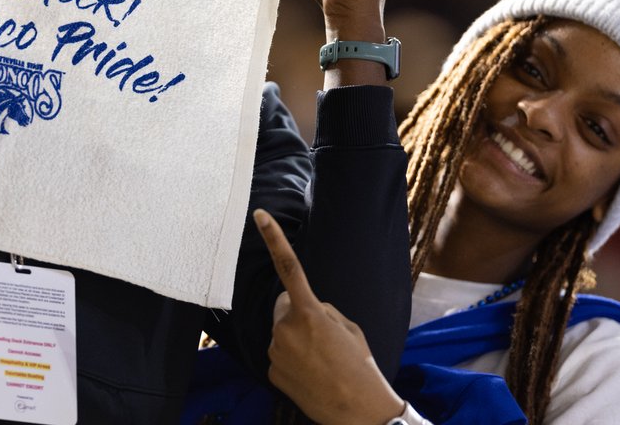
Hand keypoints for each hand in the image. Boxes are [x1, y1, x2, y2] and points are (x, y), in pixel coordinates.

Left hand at [254, 208, 405, 424]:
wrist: (358, 412)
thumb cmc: (360, 366)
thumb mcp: (348, 328)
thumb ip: (323, 310)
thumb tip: (304, 308)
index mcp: (309, 312)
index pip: (289, 266)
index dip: (273, 238)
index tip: (259, 214)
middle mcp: (285, 328)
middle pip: (285, 306)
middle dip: (298, 312)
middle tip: (324, 336)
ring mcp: (275, 350)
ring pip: (282, 331)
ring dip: (296, 337)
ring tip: (321, 358)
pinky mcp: (271, 369)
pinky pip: (279, 353)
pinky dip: (292, 357)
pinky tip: (311, 372)